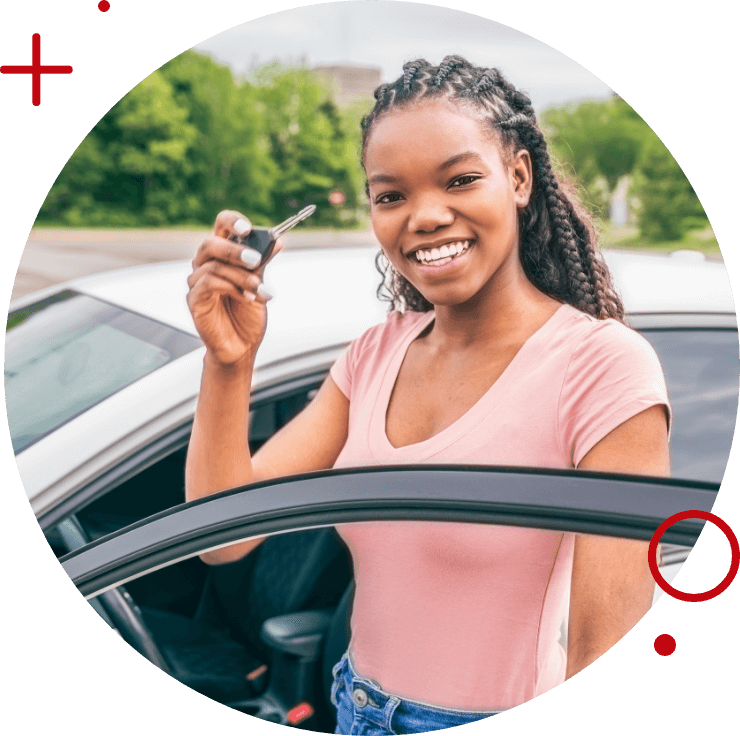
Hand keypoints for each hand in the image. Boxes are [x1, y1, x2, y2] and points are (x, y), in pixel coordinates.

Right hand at [187, 210, 283, 365]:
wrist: (242, 345)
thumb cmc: (248, 314)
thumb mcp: (259, 284)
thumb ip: (263, 263)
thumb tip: (278, 241)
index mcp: (222, 255)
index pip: (221, 226)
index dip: (232, 222)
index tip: (247, 228)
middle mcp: (206, 264)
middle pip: (211, 243)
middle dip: (235, 251)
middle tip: (256, 260)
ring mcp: (197, 281)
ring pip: (214, 266)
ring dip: (242, 278)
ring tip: (260, 291)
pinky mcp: (194, 298)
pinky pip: (210, 284)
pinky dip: (233, 289)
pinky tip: (248, 298)